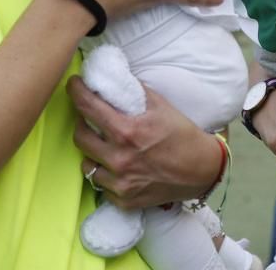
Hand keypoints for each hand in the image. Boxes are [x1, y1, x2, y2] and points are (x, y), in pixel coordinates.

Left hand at [68, 77, 218, 207]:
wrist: (202, 170)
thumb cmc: (182, 134)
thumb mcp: (161, 105)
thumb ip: (135, 91)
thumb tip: (113, 76)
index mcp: (127, 131)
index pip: (87, 107)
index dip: (75, 91)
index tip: (73, 85)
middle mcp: (120, 158)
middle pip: (80, 137)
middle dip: (81, 123)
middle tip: (89, 118)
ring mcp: (121, 182)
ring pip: (86, 164)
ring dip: (91, 152)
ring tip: (102, 144)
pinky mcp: (124, 200)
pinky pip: (101, 185)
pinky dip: (105, 174)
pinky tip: (116, 167)